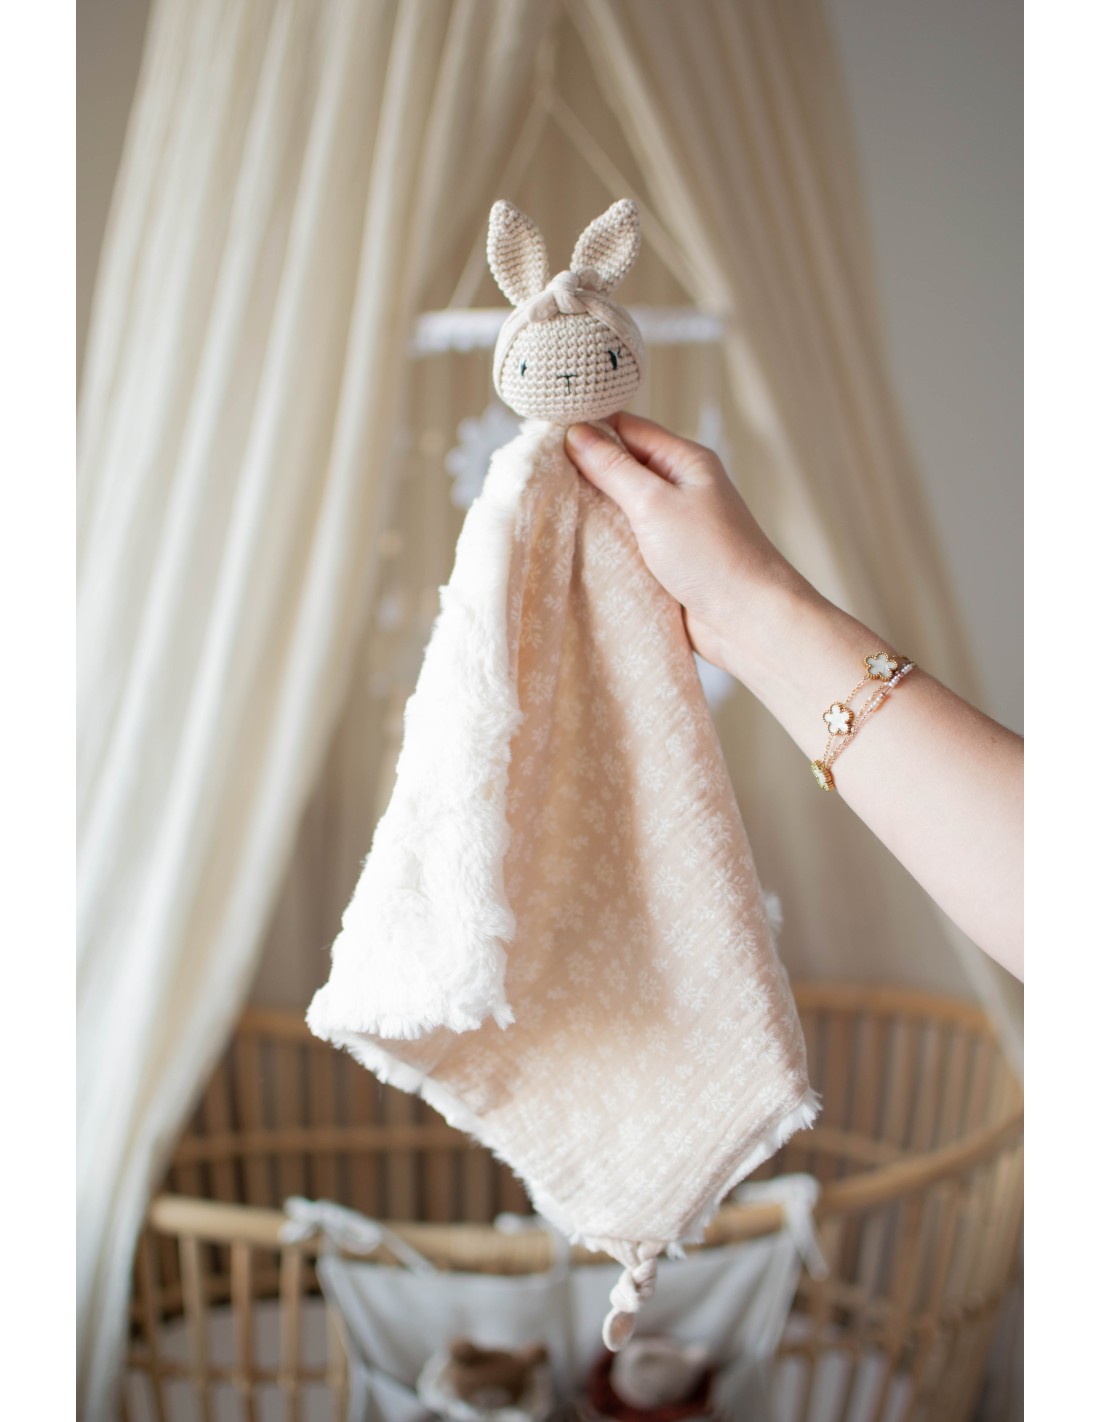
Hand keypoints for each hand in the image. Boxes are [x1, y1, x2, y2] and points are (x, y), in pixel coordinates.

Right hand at [564, 412, 807, 677]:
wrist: (748, 620)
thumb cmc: (712, 556)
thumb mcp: (654, 504)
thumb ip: (614, 469)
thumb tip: (576, 433)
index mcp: (685, 460)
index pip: (626, 428)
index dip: (586, 429)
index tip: (543, 439)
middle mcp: (681, 487)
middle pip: (622, 466)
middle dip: (584, 471)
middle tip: (537, 476)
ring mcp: (674, 524)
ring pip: (622, 506)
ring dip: (592, 509)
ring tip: (548, 508)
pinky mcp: (668, 559)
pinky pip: (628, 540)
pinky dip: (605, 541)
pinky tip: (576, 544)